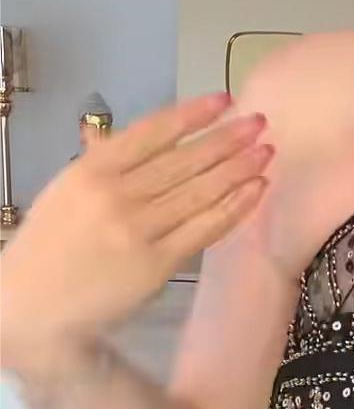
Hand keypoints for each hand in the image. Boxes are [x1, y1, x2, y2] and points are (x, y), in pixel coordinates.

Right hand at [0, 92, 274, 369]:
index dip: (192, 114)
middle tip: (261, 122)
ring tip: (266, 151)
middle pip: (185, 160)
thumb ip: (106, 162)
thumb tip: (137, 134)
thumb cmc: (51, 246)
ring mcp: (139, 230)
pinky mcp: (158, 264)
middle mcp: (117, 196)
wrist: (31, 308)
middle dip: (228, 138)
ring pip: (201, 192)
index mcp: (92, 170)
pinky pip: (206, 229)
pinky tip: (256, 189)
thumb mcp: (67, 191)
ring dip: (239, 168)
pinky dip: (235, 206)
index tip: (224, 100)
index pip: (152, 132)